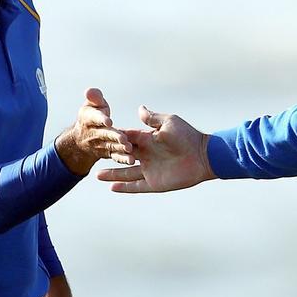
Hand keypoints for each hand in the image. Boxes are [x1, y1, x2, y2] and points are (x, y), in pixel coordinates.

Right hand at [54, 87, 132, 174]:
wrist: (83, 139)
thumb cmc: (92, 116)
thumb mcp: (91, 105)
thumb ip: (94, 97)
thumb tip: (90, 91)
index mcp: (88, 118)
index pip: (95, 118)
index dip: (101, 119)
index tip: (109, 121)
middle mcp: (94, 133)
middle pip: (104, 134)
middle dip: (113, 136)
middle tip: (122, 138)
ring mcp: (101, 144)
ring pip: (111, 146)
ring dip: (119, 148)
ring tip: (128, 148)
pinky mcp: (109, 153)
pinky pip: (115, 157)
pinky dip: (122, 158)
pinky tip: (131, 160)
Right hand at [96, 105, 215, 192]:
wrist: (202, 156)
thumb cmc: (187, 136)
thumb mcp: (169, 123)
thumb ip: (153, 119)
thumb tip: (140, 108)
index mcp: (148, 140)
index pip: (127, 139)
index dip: (114, 139)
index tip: (99, 137)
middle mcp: (147, 155)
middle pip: (123, 157)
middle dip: (109, 157)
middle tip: (93, 157)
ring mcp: (150, 170)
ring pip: (126, 173)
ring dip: (112, 174)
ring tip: (96, 175)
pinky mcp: (155, 183)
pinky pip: (136, 186)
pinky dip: (125, 187)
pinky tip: (112, 188)